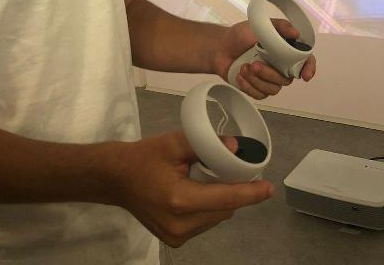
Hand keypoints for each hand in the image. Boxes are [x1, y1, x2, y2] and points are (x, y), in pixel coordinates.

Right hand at [112, 131, 273, 247]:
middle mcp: (181, 225)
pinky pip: (204, 223)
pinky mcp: (174, 240)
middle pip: (223, 210)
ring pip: (215, 218)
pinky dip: (208, 207)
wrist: (114, 178)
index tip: (269, 188)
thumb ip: (205, 144)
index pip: (225, 199)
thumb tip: (236, 147)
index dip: (250, 193)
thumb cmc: (143, 157)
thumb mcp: (173, 143)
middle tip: (233, 169)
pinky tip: (197, 190)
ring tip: (208, 178)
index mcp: (180, 200)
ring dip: (220, 200)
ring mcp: (176, 236)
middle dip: (233, 191)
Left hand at [213, 19, 316, 99]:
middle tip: (254, 64)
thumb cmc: (240, 35)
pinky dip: (249, 87)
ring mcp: (268, 79)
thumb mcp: (260, 25)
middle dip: (269, 74)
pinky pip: (260, 95)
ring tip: (244, 68)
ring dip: (257, 80)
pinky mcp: (256, 88)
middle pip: (286, 79)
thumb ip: (280, 26)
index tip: (305, 75)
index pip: (304, 60)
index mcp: (284, 51)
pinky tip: (240, 76)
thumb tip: (296, 32)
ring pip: (273, 89)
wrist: (220, 47)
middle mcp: (279, 66)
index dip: (309, 68)